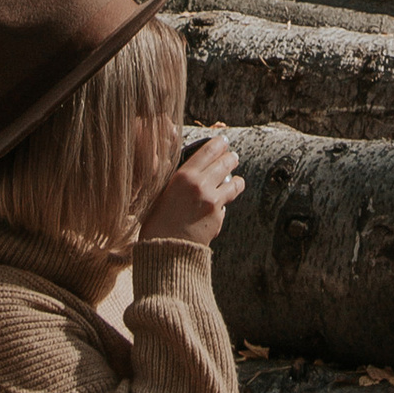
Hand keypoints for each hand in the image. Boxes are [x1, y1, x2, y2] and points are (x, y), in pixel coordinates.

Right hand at [138, 126, 244, 245]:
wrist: (164, 251)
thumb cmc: (156, 222)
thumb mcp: (161, 193)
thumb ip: (179, 179)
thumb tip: (193, 169)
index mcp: (184, 176)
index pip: (208, 150)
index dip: (218, 143)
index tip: (223, 141)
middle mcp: (201, 186)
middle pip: (225, 163)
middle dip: (231, 158)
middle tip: (232, 156)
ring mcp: (213, 203)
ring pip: (234, 184)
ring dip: (236, 180)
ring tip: (237, 180)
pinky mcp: (219, 218)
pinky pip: (225, 206)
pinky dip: (223, 204)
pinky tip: (217, 207)